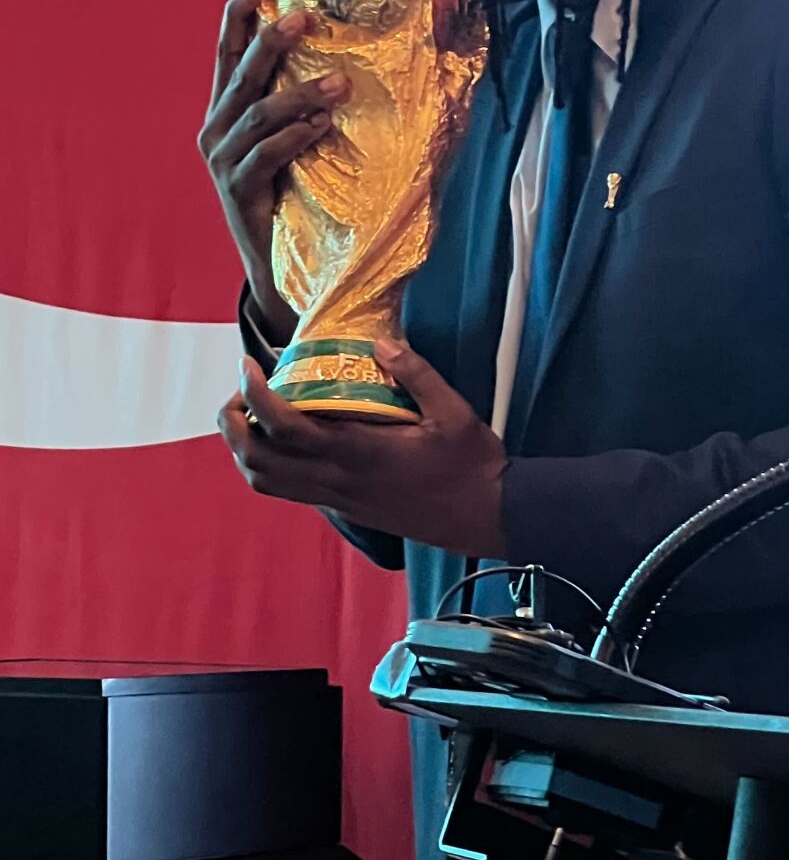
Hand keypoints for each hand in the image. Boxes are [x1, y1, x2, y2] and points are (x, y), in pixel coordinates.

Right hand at [197, 0, 350, 338]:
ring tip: (340, 81)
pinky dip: (295, 136)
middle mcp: (216, 131)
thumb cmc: (293, 194)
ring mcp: (222, 162)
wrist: (279, 268)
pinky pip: (266, 155)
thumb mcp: (293, 141)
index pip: (226, 55)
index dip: (237, 19)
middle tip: (303, 18)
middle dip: (270, 42)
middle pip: (240, 75)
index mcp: (225, 112)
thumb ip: (301, 105)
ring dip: (300, 93)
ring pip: (258, 113)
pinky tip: (321, 125)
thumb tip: (346, 62)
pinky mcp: (237, 192)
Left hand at [218, 339, 508, 556]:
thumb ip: (416, 374)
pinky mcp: (343, 507)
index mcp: (358, 451)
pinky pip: (287, 490)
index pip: (285, 427)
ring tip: (250, 412)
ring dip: (244, 448)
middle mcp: (337, 479)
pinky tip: (283, 438)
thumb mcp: (453, 410)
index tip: (249, 364)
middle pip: (258, 461)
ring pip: (265, 482)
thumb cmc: (469, 463)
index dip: (255, 395)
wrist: (484, 516)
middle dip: (233, 424)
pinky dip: (268, 465)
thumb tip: (381, 343)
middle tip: (240, 389)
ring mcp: (337, 498)